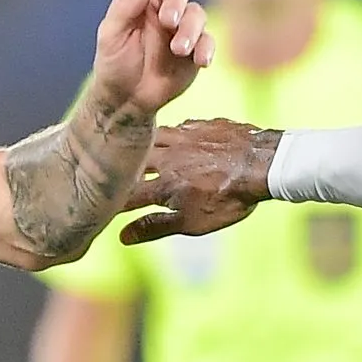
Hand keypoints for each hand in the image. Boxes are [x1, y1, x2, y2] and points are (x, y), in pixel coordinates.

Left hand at [87, 0, 211, 119]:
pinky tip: (202, 60)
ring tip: (179, 49)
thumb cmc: (114, 62)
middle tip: (169, 22)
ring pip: (197, 14)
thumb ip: (125, 8)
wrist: (127, 98)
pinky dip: (207, 48)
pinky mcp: (195, 49)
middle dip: (177, 3)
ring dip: (191, 29)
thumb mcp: (111, 34)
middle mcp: (164, 7)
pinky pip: (208, 42)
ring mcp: (182, 28)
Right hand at [123, 120, 279, 244]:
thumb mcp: (192, 222)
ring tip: (136, 151)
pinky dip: (170, 134)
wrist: (262, 165)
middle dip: (122, 168)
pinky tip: (173, 137)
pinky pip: (178, 126)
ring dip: (143, 146)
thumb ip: (156, 227)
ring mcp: (184, 137)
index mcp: (162, 185)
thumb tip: (123, 236)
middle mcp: (166, 158)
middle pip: (134, 161)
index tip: (99, 203)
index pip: (126, 195)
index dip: (111, 200)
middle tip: (113, 171)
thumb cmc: (229, 199)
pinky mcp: (201, 125)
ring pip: (152, 139)